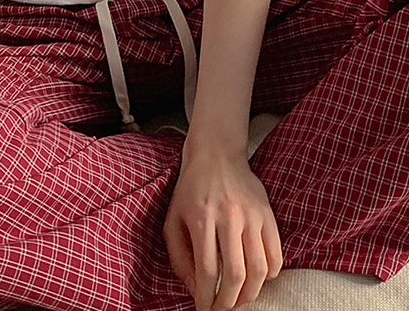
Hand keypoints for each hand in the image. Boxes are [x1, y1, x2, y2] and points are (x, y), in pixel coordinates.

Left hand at [162, 146, 282, 309]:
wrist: (216, 155)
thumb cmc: (190, 191)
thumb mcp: (173, 220)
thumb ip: (179, 258)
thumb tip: (195, 289)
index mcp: (201, 217)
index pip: (208, 270)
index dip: (206, 298)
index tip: (204, 309)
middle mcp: (228, 216)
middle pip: (236, 274)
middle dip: (229, 302)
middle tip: (222, 309)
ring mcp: (251, 215)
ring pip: (259, 269)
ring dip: (250, 293)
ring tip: (239, 298)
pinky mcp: (267, 214)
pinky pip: (276, 255)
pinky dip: (269, 275)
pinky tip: (256, 278)